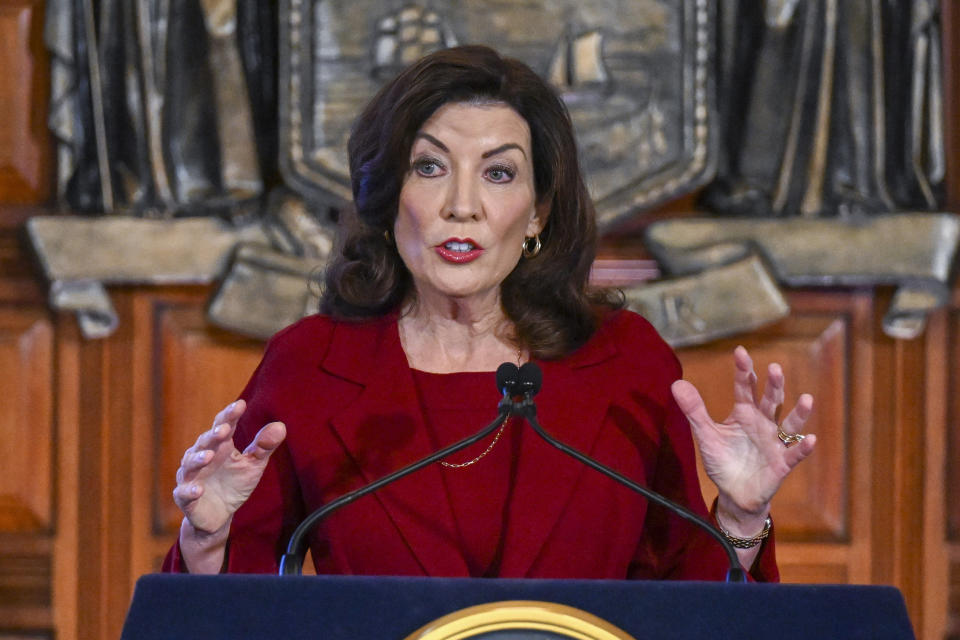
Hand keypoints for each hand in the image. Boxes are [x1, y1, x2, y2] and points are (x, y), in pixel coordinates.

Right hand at [173, 400, 285, 533]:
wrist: (219, 515)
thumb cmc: (234, 484)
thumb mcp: (253, 465)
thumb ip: (264, 446)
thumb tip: (281, 426)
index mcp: (220, 446)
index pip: (223, 425)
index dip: (230, 415)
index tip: (241, 405)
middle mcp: (202, 457)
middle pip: (205, 442)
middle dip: (213, 435)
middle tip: (224, 430)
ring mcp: (191, 477)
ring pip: (190, 464)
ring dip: (198, 459)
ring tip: (209, 456)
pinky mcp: (186, 498)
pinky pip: (184, 493)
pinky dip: (189, 490)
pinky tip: (198, 490)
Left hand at [670, 346, 815, 523]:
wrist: (733, 493)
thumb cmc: (723, 461)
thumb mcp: (706, 435)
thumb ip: (694, 410)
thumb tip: (676, 384)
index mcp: (744, 413)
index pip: (744, 387)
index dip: (743, 371)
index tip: (740, 351)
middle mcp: (763, 423)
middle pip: (770, 400)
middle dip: (773, 385)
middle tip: (774, 368)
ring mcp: (774, 442)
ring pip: (789, 424)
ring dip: (799, 412)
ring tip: (807, 399)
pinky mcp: (781, 464)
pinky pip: (794, 454)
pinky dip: (803, 447)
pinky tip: (811, 439)